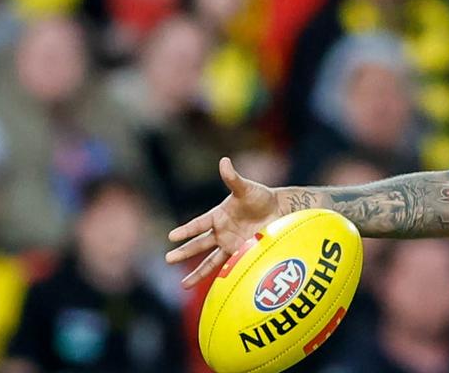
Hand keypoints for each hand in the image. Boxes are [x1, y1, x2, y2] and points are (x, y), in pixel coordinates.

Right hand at [165, 157, 283, 288]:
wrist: (280, 211)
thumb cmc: (261, 197)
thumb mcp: (246, 188)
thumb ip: (233, 179)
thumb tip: (224, 161)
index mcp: (218, 216)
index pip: (198, 224)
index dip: (186, 230)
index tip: (171, 236)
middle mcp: (221, 231)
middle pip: (199, 244)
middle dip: (184, 252)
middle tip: (168, 259)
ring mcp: (230, 244)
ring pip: (210, 261)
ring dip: (197, 272)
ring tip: (184, 285)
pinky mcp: (242, 253)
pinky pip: (228, 266)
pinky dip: (221, 276)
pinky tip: (210, 287)